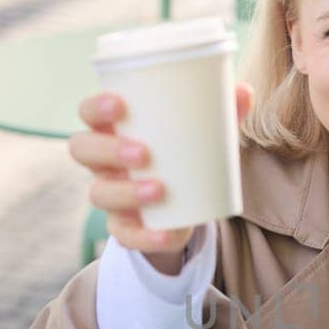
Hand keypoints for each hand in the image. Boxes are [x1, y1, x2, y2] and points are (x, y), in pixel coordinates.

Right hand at [70, 83, 253, 269]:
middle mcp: (103, 162)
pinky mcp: (125, 227)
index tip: (120, 105)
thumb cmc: (183, 155)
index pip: (89, 113)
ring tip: (159, 190)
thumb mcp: (202, 134)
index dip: (96, 107)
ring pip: (100, 194)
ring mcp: (111, 195)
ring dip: (126, 192)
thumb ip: (221, 113)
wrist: (184, 208)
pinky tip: (165, 233)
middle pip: (83, 150)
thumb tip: (245, 91)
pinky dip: (146, 236)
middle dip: (108, 150)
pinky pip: (126, 235)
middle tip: (143, 153)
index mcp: (114, 130)